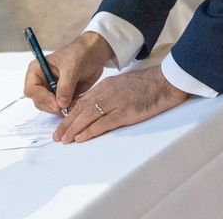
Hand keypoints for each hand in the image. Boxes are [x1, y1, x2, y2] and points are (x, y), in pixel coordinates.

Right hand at [24, 32, 114, 114]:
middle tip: (65, 108)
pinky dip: (67, 109)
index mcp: (37, 70)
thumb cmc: (79, 54)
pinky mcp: (61, 96)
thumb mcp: (71, 69)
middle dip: (51, 106)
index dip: (42, 98)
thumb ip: (65, 87)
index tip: (57, 104)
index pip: (31, 90)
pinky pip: (61, 108)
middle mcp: (41, 81)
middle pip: (38, 101)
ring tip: (73, 105)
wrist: (94, 54)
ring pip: (49, 107)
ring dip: (60, 109)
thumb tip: (61, 105)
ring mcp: (51, 89)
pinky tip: (75, 105)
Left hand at [52, 66, 189, 143]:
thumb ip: (110, 94)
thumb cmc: (148, 84)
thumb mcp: (124, 84)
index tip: (62, 124)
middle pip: (81, 109)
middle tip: (57, 136)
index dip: (70, 114)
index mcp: (106, 86)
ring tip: (64, 140)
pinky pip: (104, 123)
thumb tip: (99, 106)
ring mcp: (115, 102)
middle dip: (67, 123)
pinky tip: (81, 138)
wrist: (165, 81)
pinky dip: (90, 131)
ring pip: (88, 116)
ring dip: (74, 129)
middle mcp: (107, 93)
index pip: (82, 101)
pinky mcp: (125, 112)